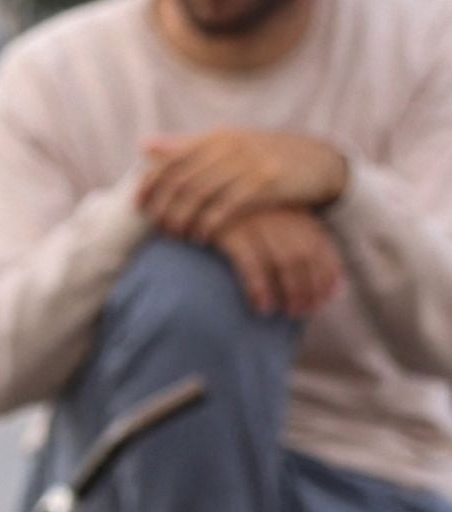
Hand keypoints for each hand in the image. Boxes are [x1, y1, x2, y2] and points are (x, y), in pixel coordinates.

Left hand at [135, 128, 346, 242]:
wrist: (319, 162)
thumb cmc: (264, 158)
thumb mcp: (227, 146)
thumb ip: (187, 146)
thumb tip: (145, 144)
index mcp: (215, 139)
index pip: (169, 162)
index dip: (149, 186)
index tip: (137, 208)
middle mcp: (229, 147)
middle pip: (180, 182)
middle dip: (163, 208)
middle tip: (157, 229)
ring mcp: (248, 163)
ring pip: (199, 195)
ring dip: (183, 219)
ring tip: (177, 236)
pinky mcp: (266, 182)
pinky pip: (227, 206)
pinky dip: (209, 224)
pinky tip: (202, 238)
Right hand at [208, 202, 343, 322]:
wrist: (182, 198)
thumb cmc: (223, 222)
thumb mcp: (261, 226)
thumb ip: (288, 246)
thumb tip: (326, 281)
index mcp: (288, 209)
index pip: (319, 243)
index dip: (328, 272)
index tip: (329, 296)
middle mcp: (274, 212)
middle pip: (304, 254)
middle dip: (310, 286)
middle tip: (306, 311)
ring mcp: (251, 221)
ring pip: (284, 259)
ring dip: (291, 290)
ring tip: (288, 313)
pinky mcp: (227, 230)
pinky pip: (251, 263)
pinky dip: (260, 287)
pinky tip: (262, 307)